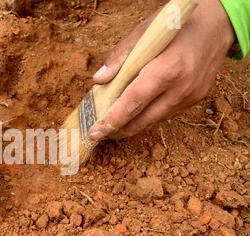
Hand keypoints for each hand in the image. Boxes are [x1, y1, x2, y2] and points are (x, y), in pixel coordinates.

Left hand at [89, 0, 234, 140]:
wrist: (219, 24)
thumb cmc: (177, 25)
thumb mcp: (144, 32)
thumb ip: (120, 56)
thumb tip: (99, 79)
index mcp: (167, 70)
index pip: (133, 103)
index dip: (112, 121)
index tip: (95, 132)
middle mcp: (181, 89)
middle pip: (143, 120)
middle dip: (119, 130)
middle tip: (100, 134)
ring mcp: (191, 96)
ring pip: (155, 120)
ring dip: (133, 124)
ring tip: (114, 125)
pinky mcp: (196, 99)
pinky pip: (166, 113)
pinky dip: (149, 115)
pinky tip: (136, 112)